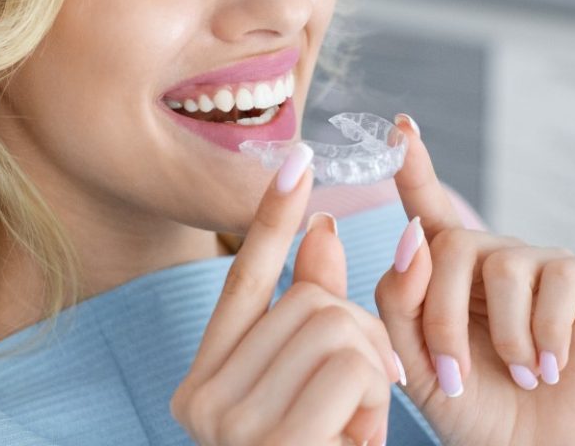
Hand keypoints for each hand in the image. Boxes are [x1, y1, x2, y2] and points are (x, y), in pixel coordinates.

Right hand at [170, 144, 399, 445]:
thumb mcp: (314, 387)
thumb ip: (314, 310)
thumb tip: (323, 227)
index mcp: (206, 379)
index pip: (245, 277)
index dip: (274, 215)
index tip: (298, 158)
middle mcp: (201, 398)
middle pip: (312, 301)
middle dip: (359, 337)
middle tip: (358, 398)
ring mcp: (230, 425)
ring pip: (338, 326)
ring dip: (370, 375)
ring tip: (352, 430)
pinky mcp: (272, 443)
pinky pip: (352, 368)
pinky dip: (373, 403)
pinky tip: (354, 444)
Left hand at [374, 116, 574, 445]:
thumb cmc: (470, 404)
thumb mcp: (414, 359)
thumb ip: (400, 298)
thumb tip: (412, 235)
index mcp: (446, 267)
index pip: (427, 206)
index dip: (414, 165)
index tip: (401, 126)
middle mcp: (492, 254)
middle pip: (452, 247)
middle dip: (443, 319)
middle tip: (455, 377)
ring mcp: (541, 261)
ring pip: (501, 266)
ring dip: (501, 338)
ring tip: (516, 375)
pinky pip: (557, 282)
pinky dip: (546, 336)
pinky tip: (551, 367)